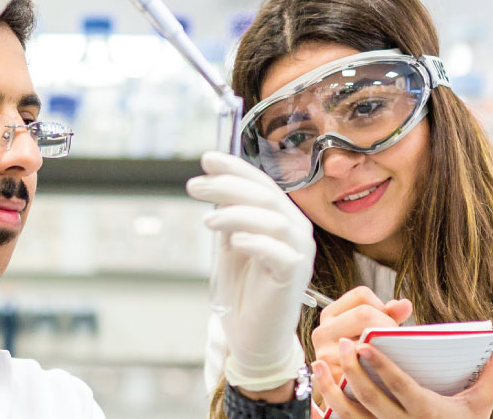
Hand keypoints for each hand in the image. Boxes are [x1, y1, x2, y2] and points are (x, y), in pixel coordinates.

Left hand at [187, 152, 315, 390]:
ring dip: (236, 214)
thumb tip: (214, 183)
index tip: (207, 159)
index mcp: (283, 218)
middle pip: (266, 196)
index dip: (235, 168)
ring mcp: (298, 254)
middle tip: (195, 186)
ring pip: (272, 219)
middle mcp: (296, 232)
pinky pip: (278, 253)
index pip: (262, 183)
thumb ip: (230, 215)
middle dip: (228, 186)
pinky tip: (233, 241)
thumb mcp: (232, 243)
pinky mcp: (293, 277)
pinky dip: (255, 242)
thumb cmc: (243, 288)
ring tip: (207, 220)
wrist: (253, 334)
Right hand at [309, 287, 412, 385]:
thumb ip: (387, 315)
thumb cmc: (360, 356)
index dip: (381, 305)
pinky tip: (383, 370)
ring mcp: (325, 355)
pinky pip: (364, 366)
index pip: (362, 295)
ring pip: (366, 339)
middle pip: (364, 313)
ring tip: (388, 355)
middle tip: (393, 340)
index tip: (387, 320)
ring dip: (384, 346)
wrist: (344, 394)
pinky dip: (378, 367)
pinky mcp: (333, 378)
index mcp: (330, 315)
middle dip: (386, 324)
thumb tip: (405, 305)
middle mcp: (322, 332)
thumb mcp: (368, 331)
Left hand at [311, 334, 492, 418]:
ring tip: (321, 365)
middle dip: (352, 370)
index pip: (400, 386)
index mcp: (428, 412)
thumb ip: (492, 370)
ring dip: (331, 390)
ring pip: (350, 414)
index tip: (365, 345)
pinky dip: (326, 415)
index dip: (381, 366)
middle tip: (342, 344)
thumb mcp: (481, 403)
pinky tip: (314, 399)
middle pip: (370, 397)